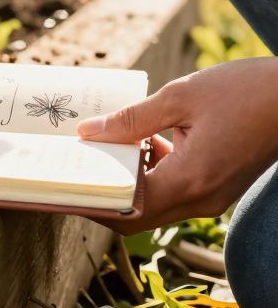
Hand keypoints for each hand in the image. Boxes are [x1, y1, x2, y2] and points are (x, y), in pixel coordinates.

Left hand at [78, 57, 277, 233]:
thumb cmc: (246, 91)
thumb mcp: (180, 97)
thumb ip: (130, 120)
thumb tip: (87, 133)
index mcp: (190, 181)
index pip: (126, 212)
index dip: (91, 204)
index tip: (62, 186)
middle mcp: (202, 199)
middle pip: (137, 216)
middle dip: (104, 194)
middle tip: (75, 166)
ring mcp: (213, 197)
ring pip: (156, 204)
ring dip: (129, 181)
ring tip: (108, 145)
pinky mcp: (219, 187)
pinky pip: (175, 191)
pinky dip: (153, 173)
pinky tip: (144, 140)